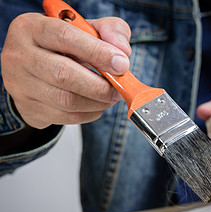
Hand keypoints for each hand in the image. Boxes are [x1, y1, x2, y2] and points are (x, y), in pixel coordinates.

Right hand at [1, 13, 131, 128]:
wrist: (38, 66)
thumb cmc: (66, 45)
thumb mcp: (88, 29)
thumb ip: (110, 31)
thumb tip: (122, 52)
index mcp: (32, 28)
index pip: (66, 37)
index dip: (98, 52)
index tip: (121, 64)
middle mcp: (20, 55)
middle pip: (64, 74)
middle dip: (100, 85)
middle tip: (118, 88)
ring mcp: (20, 85)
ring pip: (66, 100)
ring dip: (97, 102)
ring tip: (110, 96)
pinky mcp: (28, 108)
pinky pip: (66, 117)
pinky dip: (89, 114)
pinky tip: (96, 104)